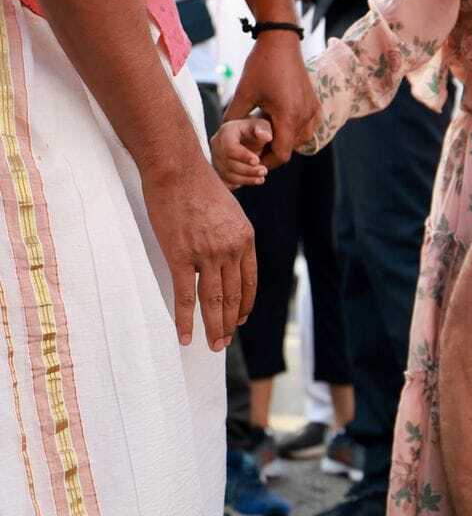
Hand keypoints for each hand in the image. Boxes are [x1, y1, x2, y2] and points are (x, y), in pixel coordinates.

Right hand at [141, 160, 256, 349]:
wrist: (177, 169)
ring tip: (213, 346)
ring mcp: (207, 254)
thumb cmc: (199, 185)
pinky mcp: (181, 256)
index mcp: (245, 239)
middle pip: (233, 296)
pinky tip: (185, 336)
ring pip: (213, 301)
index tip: (239, 319)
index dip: (245, 305)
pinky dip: (186, 320)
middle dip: (228, 323)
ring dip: (213, 327)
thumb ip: (230, 234)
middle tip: (224, 342)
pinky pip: (186, 296)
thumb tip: (226, 252)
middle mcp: (231, 250)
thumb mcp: (229, 210)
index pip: (249, 282)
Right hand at [211, 117, 271, 188]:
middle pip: (228, 163)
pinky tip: (255, 180)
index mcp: (225, 132)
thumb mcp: (262, 125)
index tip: (257, 161)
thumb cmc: (256, 130)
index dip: (243, 156)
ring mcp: (216, 159)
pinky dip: (241, 183)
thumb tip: (267, 136)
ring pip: (227, 174)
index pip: (229, 147)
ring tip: (262, 177)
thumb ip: (264, 129)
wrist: (250, 138)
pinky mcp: (219, 170)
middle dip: (247, 169)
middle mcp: (217, 146)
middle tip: (264, 171)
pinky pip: (227, 181)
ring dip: (246, 178)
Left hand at [225, 34, 318, 166]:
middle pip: (290, 149)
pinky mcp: (315, 104)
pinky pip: (308, 128)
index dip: (266, 161)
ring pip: (300, 140)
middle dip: (273, 149)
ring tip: (266, 127)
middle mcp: (305, 116)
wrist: (281, 42)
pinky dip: (295, 130)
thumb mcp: (243, 93)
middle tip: (255, 143)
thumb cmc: (261, 66)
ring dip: (284, 139)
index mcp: (288, 116)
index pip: (281, 155)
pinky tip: (280, 120)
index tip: (253, 158)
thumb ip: (233, 117)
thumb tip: (222, 136)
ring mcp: (312, 111)